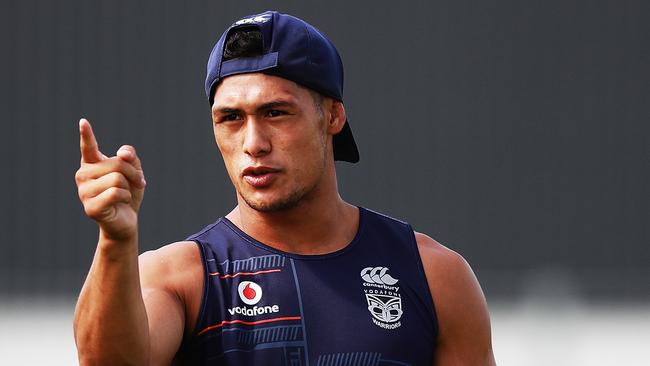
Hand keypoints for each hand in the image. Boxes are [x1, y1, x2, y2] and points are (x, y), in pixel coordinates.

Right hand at [75, 118, 145, 240]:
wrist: (127, 221)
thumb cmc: (128, 194)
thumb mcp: (134, 171)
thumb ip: (130, 157)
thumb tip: (122, 154)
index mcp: (92, 164)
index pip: (88, 147)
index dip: (86, 134)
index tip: (83, 122)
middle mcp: (83, 175)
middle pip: (116, 163)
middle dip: (133, 173)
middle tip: (137, 182)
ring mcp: (84, 191)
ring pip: (117, 178)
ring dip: (129, 187)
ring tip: (126, 195)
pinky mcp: (90, 207)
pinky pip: (116, 193)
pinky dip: (126, 197)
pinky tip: (121, 203)